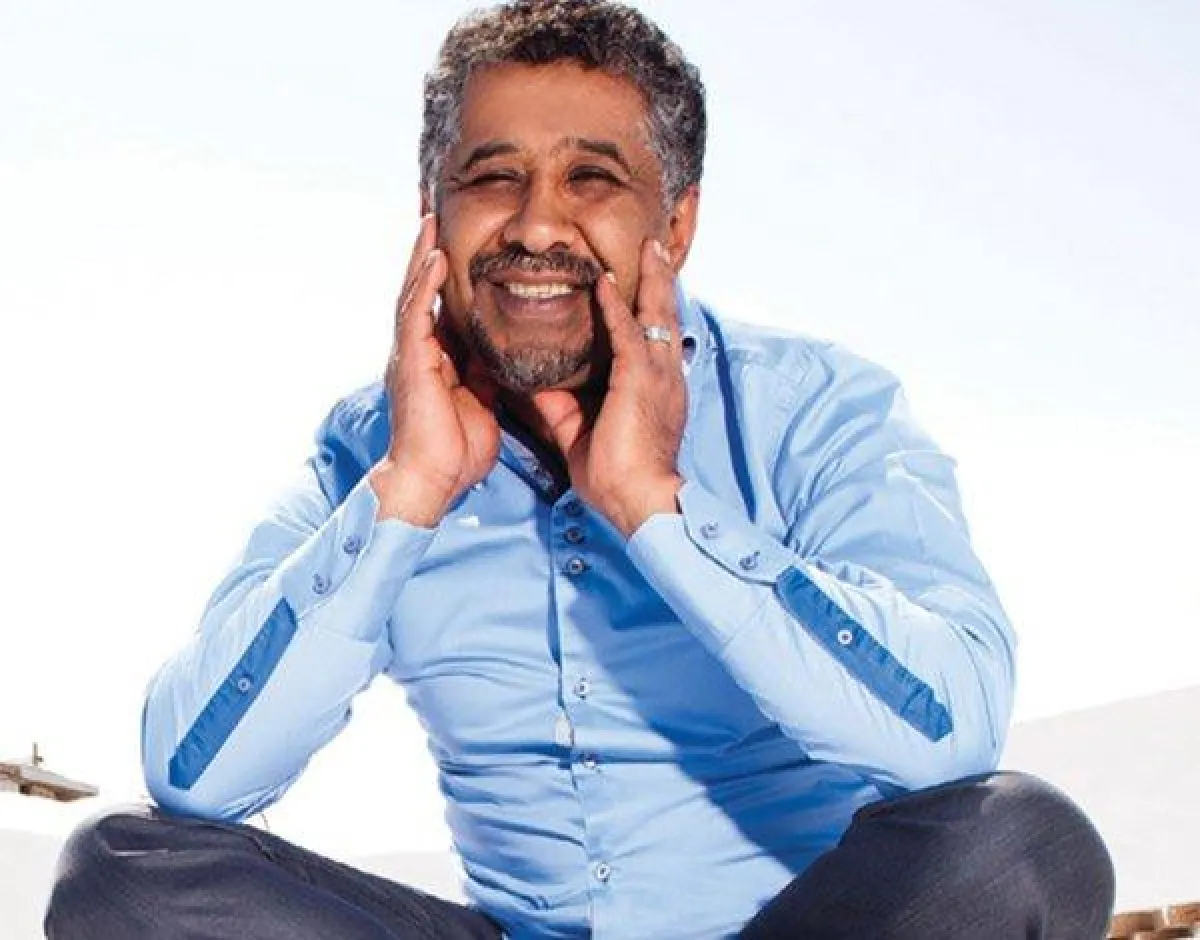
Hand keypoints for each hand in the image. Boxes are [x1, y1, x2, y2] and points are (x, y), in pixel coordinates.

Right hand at [369, 214, 500, 526]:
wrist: (432, 481)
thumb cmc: (456, 451)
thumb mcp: (482, 402)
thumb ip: (486, 376)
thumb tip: (502, 358)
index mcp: (436, 358)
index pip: (440, 304)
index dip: (445, 273)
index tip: (453, 241)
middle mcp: (418, 349)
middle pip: (421, 289)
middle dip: (426, 251)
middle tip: (430, 210)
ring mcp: (410, 353)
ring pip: (413, 292)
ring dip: (422, 255)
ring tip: (429, 219)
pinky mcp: (411, 362)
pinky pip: (415, 314)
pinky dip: (425, 285)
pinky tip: (436, 259)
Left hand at [530, 238, 686, 537]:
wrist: (638, 499)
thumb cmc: (617, 475)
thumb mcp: (581, 432)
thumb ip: (560, 405)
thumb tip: (536, 384)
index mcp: (656, 388)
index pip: (654, 338)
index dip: (648, 307)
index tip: (643, 281)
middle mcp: (665, 375)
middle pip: (665, 315)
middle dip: (660, 280)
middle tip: (654, 247)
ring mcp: (658, 375)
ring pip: (656, 313)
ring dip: (651, 278)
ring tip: (646, 247)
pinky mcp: (641, 379)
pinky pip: (628, 332)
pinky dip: (615, 305)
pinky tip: (602, 281)